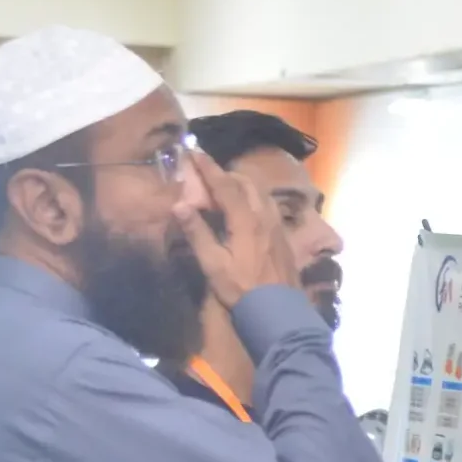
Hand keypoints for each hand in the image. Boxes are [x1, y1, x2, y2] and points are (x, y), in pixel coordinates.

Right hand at [176, 149, 297, 309]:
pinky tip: (245, 208)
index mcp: (246, 219)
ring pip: (261, 192)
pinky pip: (268, 205)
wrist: (278, 310)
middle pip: (247, 182)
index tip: (193, 151)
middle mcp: (265, 215)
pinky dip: (254, 197)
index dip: (208, 166)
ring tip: (224, 188)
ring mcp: (277, 224)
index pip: (225, 184)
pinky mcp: (283, 235)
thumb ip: (197, 232)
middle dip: (226, 173)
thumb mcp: (212, 264)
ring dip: (242, 184)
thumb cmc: (241, 289)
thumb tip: (179, 205)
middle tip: (206, 173)